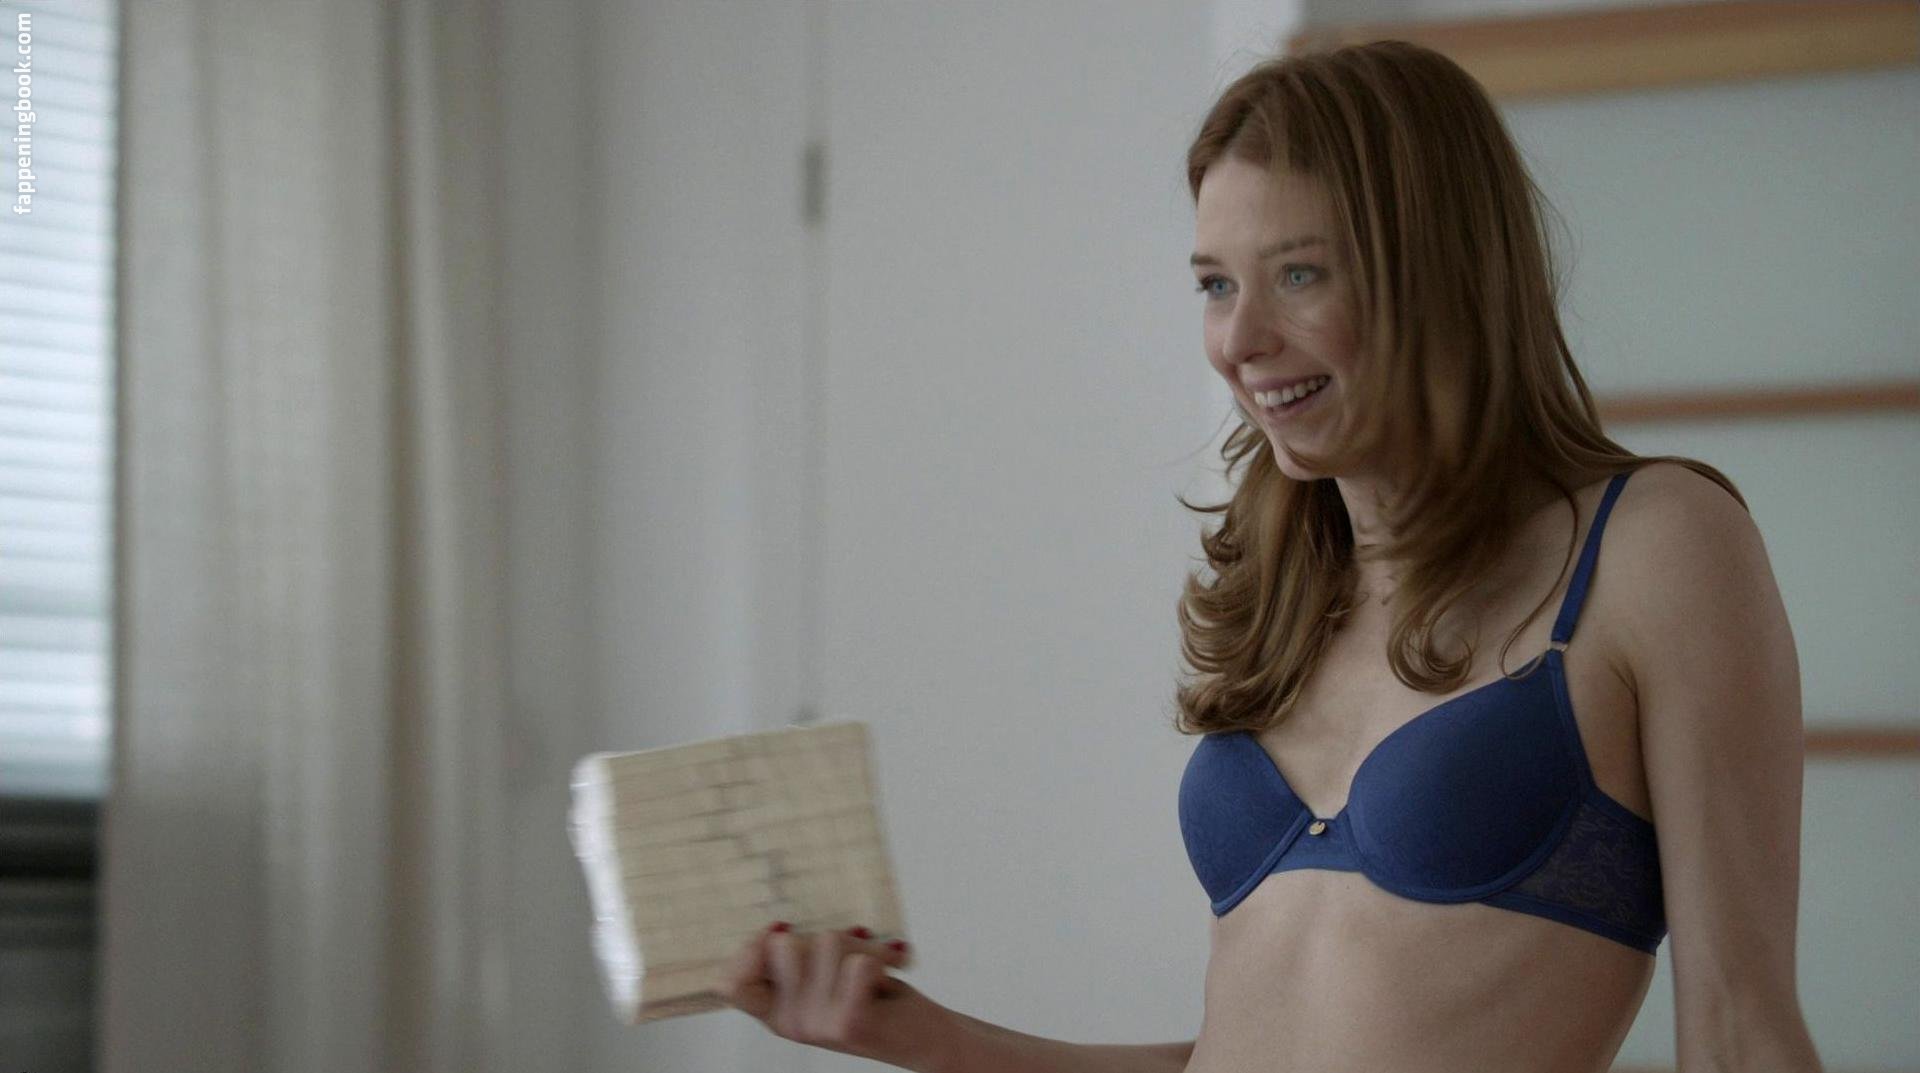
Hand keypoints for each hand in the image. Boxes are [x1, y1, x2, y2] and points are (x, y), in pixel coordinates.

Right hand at [718, 922, 951, 1069]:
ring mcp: (815, 1026)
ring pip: (827, 942)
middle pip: (783, 943)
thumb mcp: (824, 976)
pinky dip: (881, 959)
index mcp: (775, 1011)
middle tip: (850, 960)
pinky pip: (858, 963)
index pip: (729, 982)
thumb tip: (776, 928)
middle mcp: (788, 1023)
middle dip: (825, 937)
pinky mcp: (847, 1024)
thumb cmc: (874, 996)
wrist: (925, 1038)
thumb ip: (796, 958)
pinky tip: (887, 978)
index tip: (783, 932)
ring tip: (874, 971)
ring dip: (861, 946)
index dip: (749, 948)